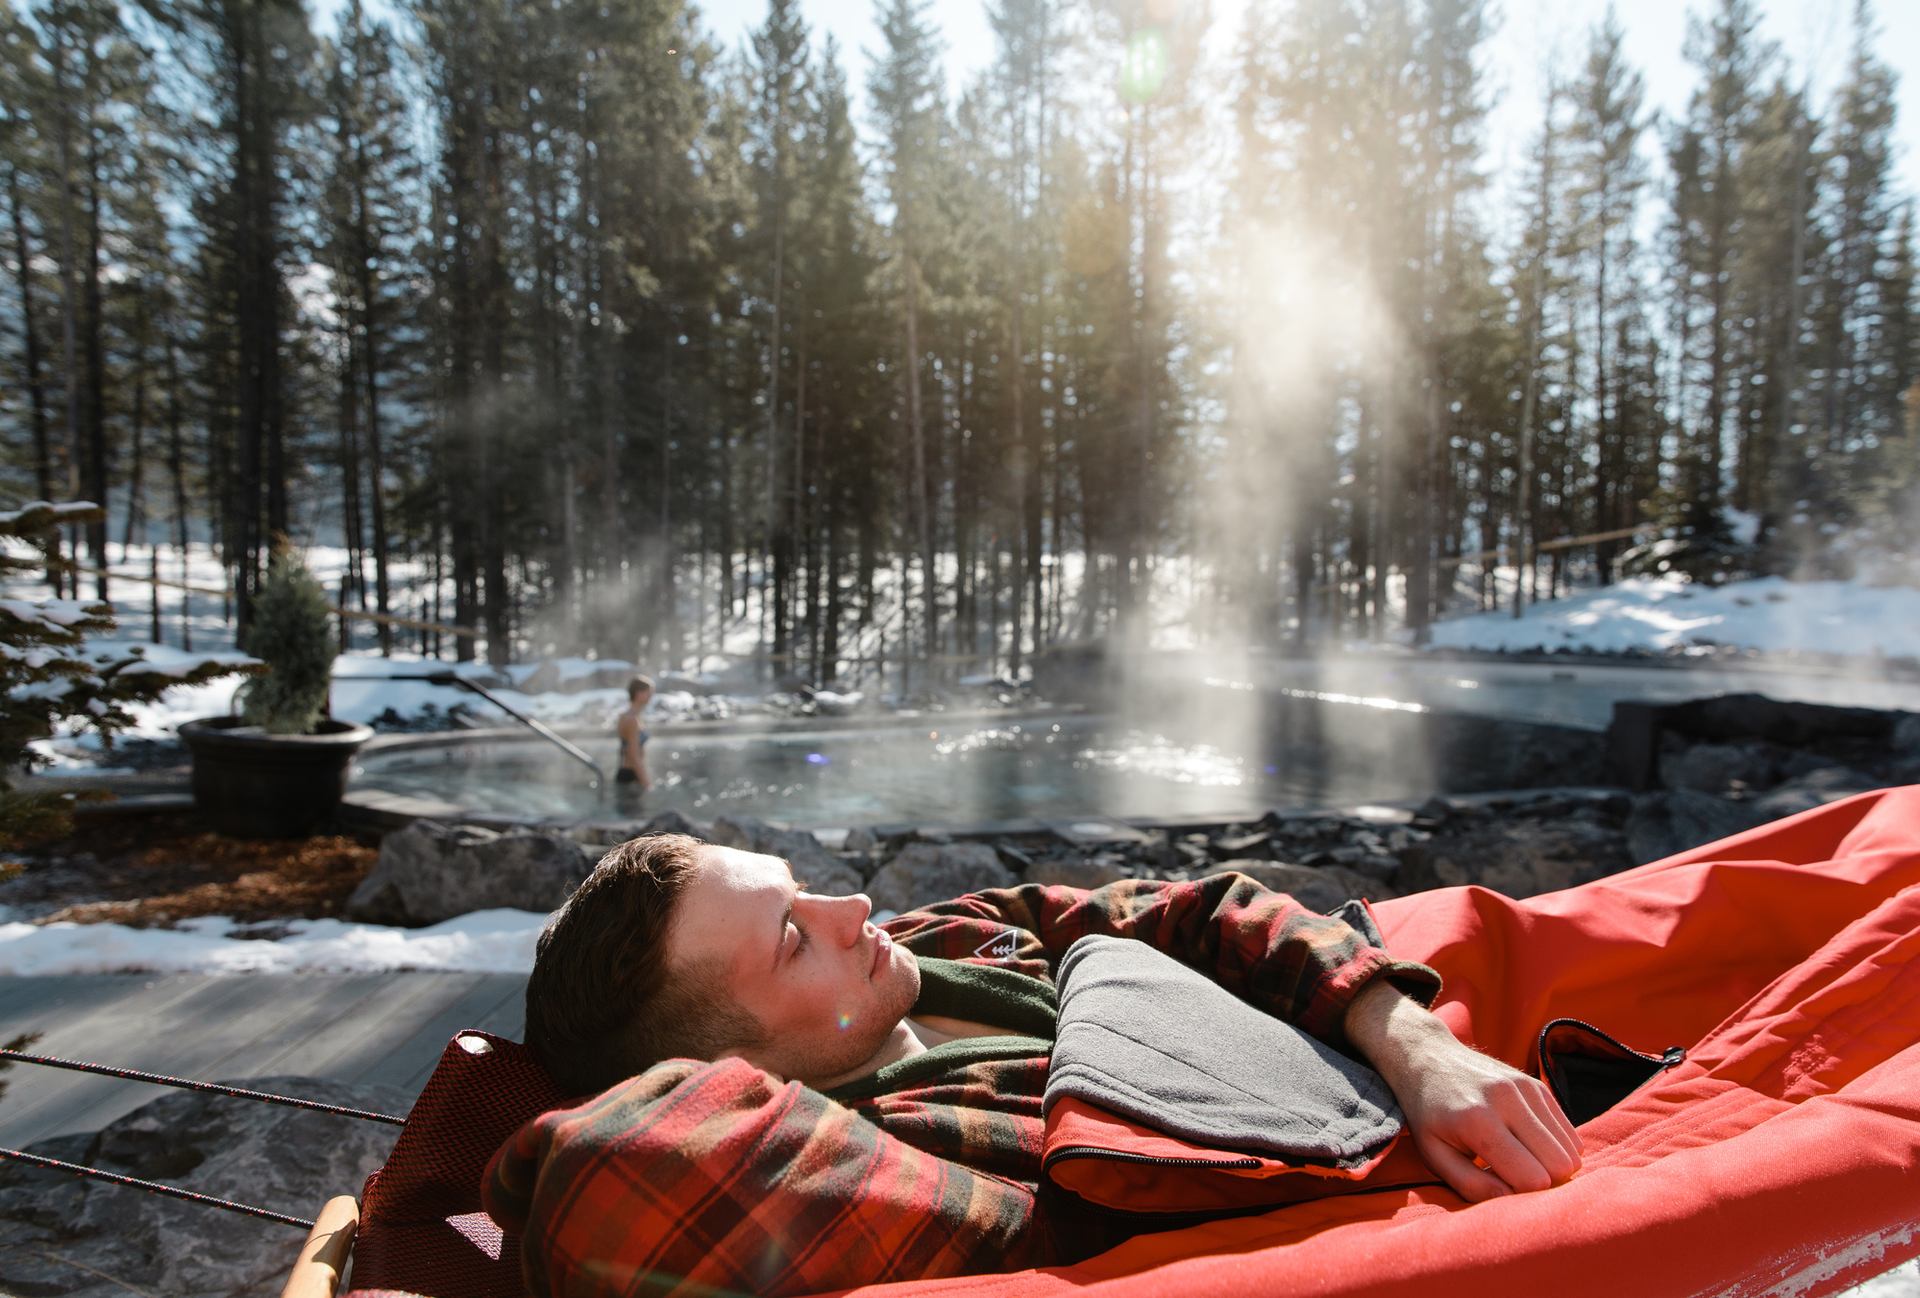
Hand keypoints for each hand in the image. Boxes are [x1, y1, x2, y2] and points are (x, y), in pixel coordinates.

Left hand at [1344, 982, 1581, 1201]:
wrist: (1428, 1058)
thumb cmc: (1429, 1115)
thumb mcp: (1434, 1155)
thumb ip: (1471, 1185)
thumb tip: (1510, 1201)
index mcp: (1478, 1122)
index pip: (1532, 1178)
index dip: (1521, 1195)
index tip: (1500, 1188)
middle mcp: (1507, 1100)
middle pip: (1560, 1166)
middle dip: (1543, 1183)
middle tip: (1513, 1177)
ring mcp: (1526, 1088)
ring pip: (1572, 1151)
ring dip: (1551, 1166)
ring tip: (1518, 1159)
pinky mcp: (1538, 1085)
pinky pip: (1569, 1134)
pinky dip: (1556, 1148)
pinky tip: (1527, 1144)